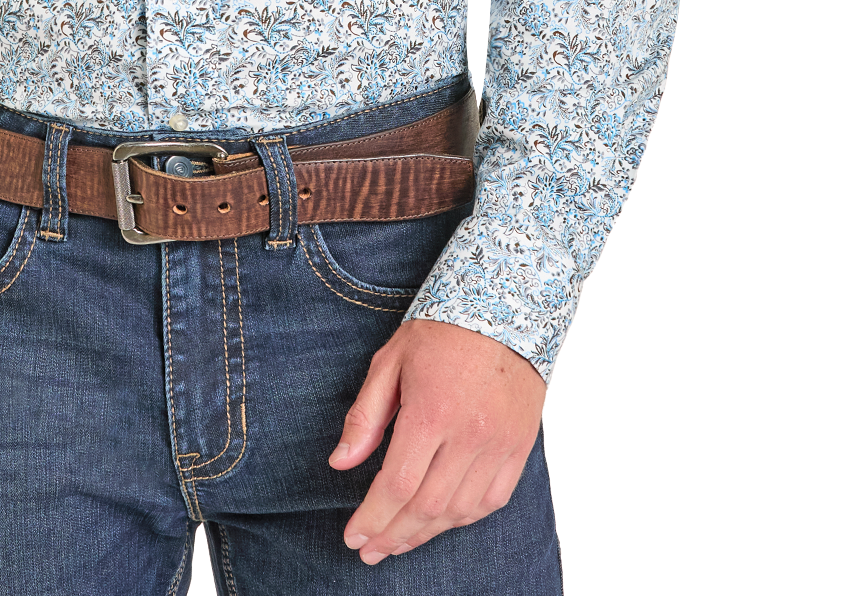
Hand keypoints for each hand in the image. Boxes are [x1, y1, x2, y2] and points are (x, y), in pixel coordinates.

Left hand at [328, 318, 545, 565]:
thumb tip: (340, 462)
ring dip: (426, 534)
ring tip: (398, 542)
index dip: (372, 517)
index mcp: (431, 412)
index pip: (396, 485)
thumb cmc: (440, 333)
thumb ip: (365, 415)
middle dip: (393, 535)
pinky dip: (464, 518)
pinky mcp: (519, 447)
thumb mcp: (390, 361)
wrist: (505, 309)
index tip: (354, 536)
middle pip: (426, 507)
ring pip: (460, 511)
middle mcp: (469, 435)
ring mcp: (499, 445)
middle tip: (370, 551)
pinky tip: (441, 522)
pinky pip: (492, 501)